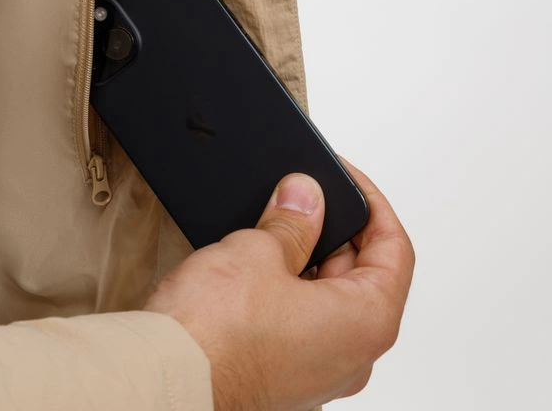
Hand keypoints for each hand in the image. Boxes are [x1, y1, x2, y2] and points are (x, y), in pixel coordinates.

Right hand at [144, 160, 414, 410]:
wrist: (166, 382)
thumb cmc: (215, 338)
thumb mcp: (258, 252)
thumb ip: (293, 220)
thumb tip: (305, 196)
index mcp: (366, 324)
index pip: (394, 250)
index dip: (371, 203)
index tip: (346, 177)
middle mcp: (351, 357)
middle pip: (362, 274)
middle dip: (331, 228)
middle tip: (298, 192)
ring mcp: (316, 371)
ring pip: (327, 298)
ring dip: (304, 257)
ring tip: (270, 224)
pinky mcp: (282, 375)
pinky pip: (299, 321)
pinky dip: (286, 287)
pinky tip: (253, 264)